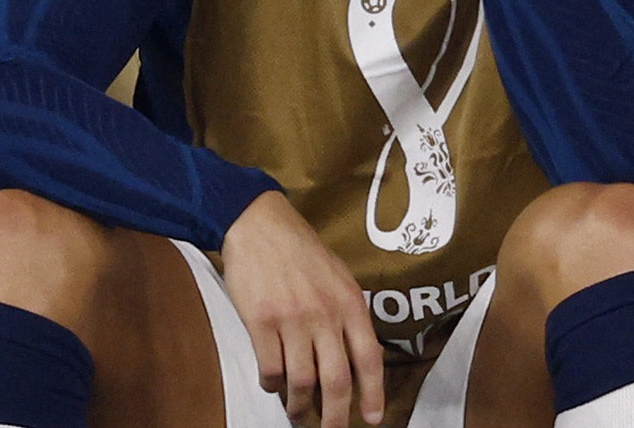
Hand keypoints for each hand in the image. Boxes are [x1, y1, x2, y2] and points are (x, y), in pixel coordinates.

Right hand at [222, 191, 384, 426]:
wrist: (261, 224)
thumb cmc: (302, 251)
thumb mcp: (339, 276)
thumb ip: (349, 313)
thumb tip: (358, 354)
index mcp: (350, 303)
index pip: (369, 358)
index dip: (373, 393)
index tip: (372, 418)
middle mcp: (325, 314)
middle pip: (336, 380)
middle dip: (335, 416)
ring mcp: (292, 320)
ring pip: (301, 381)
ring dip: (300, 406)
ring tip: (298, 414)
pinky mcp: (260, 322)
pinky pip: (270, 369)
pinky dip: (272, 385)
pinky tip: (272, 385)